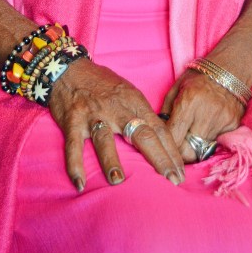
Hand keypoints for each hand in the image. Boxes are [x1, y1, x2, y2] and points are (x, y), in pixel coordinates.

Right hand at [49, 58, 184, 190]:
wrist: (70, 69)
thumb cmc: (102, 84)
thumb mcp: (128, 93)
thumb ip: (141, 115)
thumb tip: (160, 140)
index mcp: (134, 102)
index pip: (158, 129)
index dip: (171, 151)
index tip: (180, 173)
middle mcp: (116, 109)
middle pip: (141, 134)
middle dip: (158, 158)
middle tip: (171, 180)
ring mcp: (94, 115)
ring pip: (105, 140)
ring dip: (111, 161)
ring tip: (118, 181)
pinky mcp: (72, 121)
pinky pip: (74, 145)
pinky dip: (75, 164)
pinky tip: (80, 183)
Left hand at [161, 69, 244, 162]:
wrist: (230, 67)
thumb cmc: (199, 76)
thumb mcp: (177, 88)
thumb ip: (167, 111)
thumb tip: (160, 133)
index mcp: (188, 103)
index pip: (174, 138)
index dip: (167, 147)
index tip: (165, 146)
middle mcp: (206, 115)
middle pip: (189, 152)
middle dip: (181, 154)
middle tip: (178, 147)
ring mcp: (222, 121)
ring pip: (203, 150)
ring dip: (195, 147)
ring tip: (191, 135)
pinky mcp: (233, 125)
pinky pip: (217, 141)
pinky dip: (209, 139)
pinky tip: (207, 127)